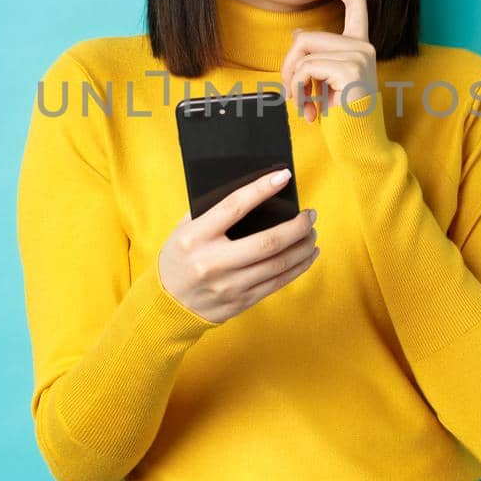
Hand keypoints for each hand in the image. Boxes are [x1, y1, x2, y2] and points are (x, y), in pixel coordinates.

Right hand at [157, 170, 319, 322]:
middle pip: (267, 242)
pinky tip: (308, 254)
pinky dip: (299, 267)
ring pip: (278, 264)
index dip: (262, 189)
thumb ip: (211, 210)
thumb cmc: (180, 257)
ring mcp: (229, 285)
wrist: (168, 304)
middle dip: (296, 226)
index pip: (234, 207)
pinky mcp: (241, 301)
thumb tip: (253, 189)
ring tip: (312, 232)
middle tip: (310, 215)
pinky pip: (277, 283)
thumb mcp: (184, 229)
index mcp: (196, 237)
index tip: (284, 176)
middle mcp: (213, 262)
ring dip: (303, 246)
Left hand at [280, 0, 378, 122]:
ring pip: (302, 51)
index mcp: (362, 47)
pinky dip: (299, 90)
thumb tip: (299, 34)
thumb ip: (319, 58)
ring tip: (300, 105)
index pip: (355, 4)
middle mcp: (365, 46)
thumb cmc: (344, 121)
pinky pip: (306, 68)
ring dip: (291, 81)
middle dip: (288, 67)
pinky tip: (309, 111)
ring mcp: (360, 56)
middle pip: (306, 37)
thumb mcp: (327, 84)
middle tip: (290, 95)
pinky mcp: (350, 69)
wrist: (362, 149)